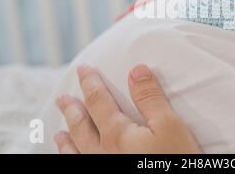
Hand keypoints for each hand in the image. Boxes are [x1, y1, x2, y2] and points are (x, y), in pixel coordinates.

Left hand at [54, 64, 201, 153]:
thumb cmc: (174, 160)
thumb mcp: (169, 125)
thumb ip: (150, 97)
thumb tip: (136, 69)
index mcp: (117, 134)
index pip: (98, 101)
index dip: (90, 83)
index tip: (83, 69)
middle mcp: (102, 152)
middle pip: (81, 126)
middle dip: (71, 110)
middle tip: (61, 98)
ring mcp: (102, 168)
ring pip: (75, 153)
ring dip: (66, 140)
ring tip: (59, 132)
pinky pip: (80, 167)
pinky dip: (72, 160)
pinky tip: (74, 160)